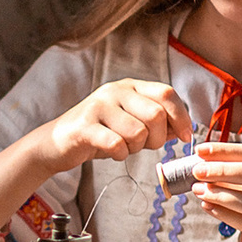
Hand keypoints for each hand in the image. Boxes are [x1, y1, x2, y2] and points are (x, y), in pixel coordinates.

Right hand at [43, 78, 190, 171]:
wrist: (57, 142)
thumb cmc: (99, 133)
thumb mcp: (130, 122)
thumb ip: (156, 122)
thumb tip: (182, 129)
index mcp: (130, 86)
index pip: (166, 93)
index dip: (181, 117)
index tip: (185, 137)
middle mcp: (115, 90)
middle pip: (156, 115)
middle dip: (157, 138)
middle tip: (145, 146)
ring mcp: (98, 106)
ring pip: (138, 132)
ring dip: (135, 148)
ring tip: (123, 147)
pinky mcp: (85, 126)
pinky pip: (117, 145)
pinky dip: (119, 155)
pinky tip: (111, 152)